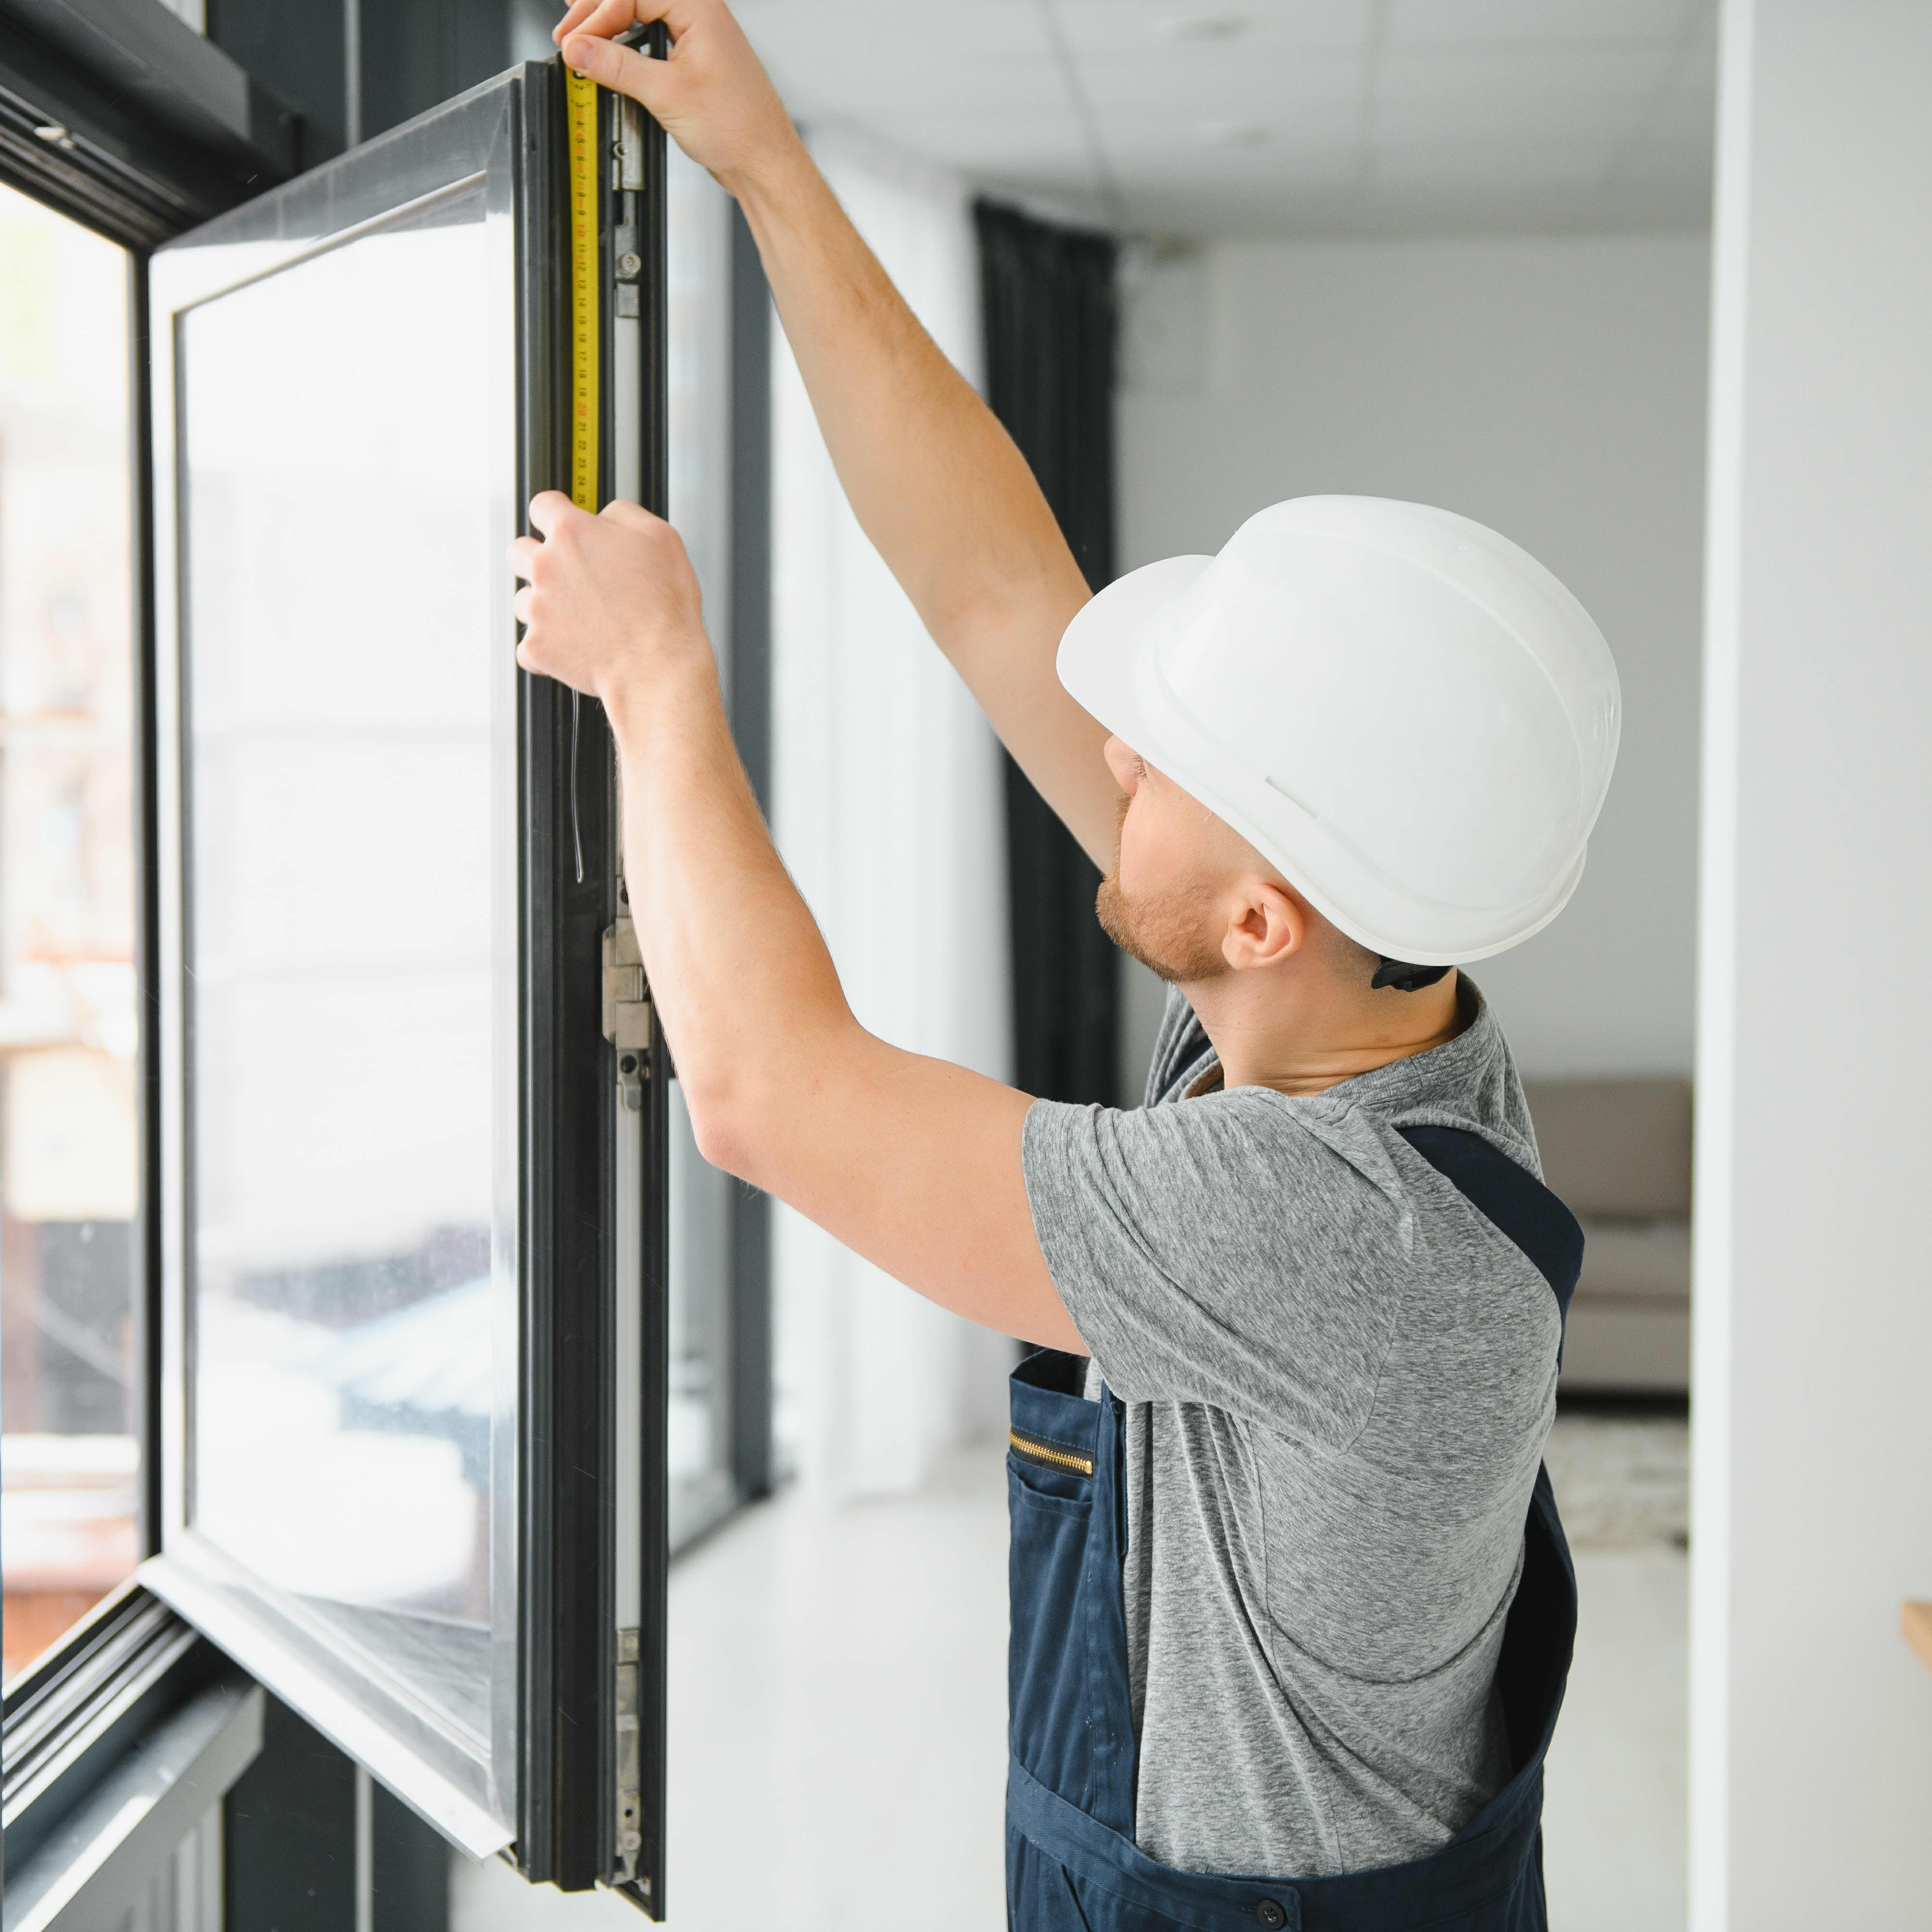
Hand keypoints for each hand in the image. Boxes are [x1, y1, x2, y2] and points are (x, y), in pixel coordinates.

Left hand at [509, 493, 712, 713]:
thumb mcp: (661, 537)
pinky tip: (573, 647)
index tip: (559, 521)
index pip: (543, 506)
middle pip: (519, 551)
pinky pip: (528, 646)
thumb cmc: (662, 608)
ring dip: (544, 606)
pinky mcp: (536, 646)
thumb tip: (606, 515)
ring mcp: (537, 608)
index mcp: (573, 534)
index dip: (554, 513)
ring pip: (523, 600)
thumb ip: (623, 514)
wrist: (656, 664)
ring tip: (579, 618)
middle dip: (538, 559)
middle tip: (568, 575)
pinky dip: (546, 648)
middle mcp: (547, 567)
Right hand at [552, 0, 800, 195]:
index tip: (573, 43)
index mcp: (700, 7)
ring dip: (609, 25)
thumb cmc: (738, 128)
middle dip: (597, 13)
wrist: (764, 163)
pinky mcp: (693, 58)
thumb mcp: (667, 94)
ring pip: (641, 13)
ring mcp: (697, 34)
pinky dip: (626, 43)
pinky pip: (652, 36)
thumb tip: (578, 50)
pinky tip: (607, 52)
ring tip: (579, 38)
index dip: (597, 15)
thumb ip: (618, 67)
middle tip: (567, 37)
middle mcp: (700, 13)